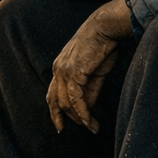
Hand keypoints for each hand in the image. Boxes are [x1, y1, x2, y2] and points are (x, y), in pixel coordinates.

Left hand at [46, 0, 132, 133]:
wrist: (105, 28)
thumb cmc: (102, 47)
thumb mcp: (94, 72)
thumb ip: (89, 90)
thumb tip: (87, 109)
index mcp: (60, 67)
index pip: (52, 94)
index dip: (55, 111)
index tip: (60, 125)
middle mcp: (58, 69)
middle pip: (56, 101)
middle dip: (67, 118)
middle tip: (84, 128)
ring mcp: (64, 71)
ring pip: (66, 102)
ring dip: (79, 118)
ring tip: (92, 127)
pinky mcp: (74, 72)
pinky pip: (76, 99)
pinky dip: (83, 113)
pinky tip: (90, 121)